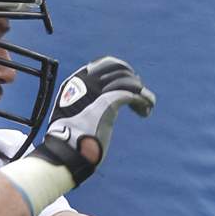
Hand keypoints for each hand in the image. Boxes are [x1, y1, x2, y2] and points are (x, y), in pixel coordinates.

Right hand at [30, 57, 155, 185]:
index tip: (128, 87)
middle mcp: (86, 81)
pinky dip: (142, 100)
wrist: (67, 151)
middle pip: (119, 69)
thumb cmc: (71, 141)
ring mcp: (97, 90)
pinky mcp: (109, 101)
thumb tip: (104, 108)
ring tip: (148, 105)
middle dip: (133, 81)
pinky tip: (146, 111)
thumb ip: (88, 107)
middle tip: (139, 97)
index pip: (104, 65)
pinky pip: (132, 94)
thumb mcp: (76, 117)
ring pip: (128, 81)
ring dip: (141, 92)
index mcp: (76, 82)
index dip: (120, 72)